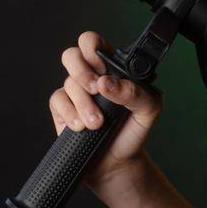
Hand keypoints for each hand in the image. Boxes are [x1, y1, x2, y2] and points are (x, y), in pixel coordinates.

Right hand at [49, 30, 162, 191]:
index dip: (92, 46)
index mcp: (112, 68)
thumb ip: (136, 91)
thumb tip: (107, 82)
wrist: (117, 164)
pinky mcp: (62, 110)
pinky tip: (81, 126)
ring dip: (83, 103)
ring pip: (68, 82)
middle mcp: (91, 76)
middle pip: (72, 55)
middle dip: (82, 71)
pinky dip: (69, 113)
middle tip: (95, 89)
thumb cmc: (134, 131)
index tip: (101, 65)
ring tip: (97, 123)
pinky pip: (57, 101)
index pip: (95, 43)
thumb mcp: (149, 109)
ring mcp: (75, 93)